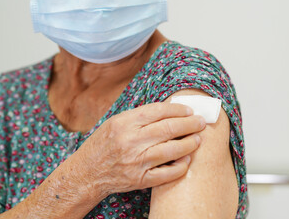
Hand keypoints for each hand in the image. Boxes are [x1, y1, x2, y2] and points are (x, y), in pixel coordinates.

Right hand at [77, 102, 205, 198]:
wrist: (87, 172)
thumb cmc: (103, 145)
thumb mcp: (115, 123)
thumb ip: (139, 117)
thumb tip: (168, 111)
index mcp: (124, 123)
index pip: (159, 111)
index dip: (178, 109)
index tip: (190, 110)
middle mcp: (131, 141)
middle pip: (169, 128)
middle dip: (190, 124)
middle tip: (201, 122)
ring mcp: (136, 162)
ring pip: (172, 150)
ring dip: (189, 143)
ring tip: (197, 139)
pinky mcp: (140, 179)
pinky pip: (167, 173)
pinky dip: (180, 166)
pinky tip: (187, 159)